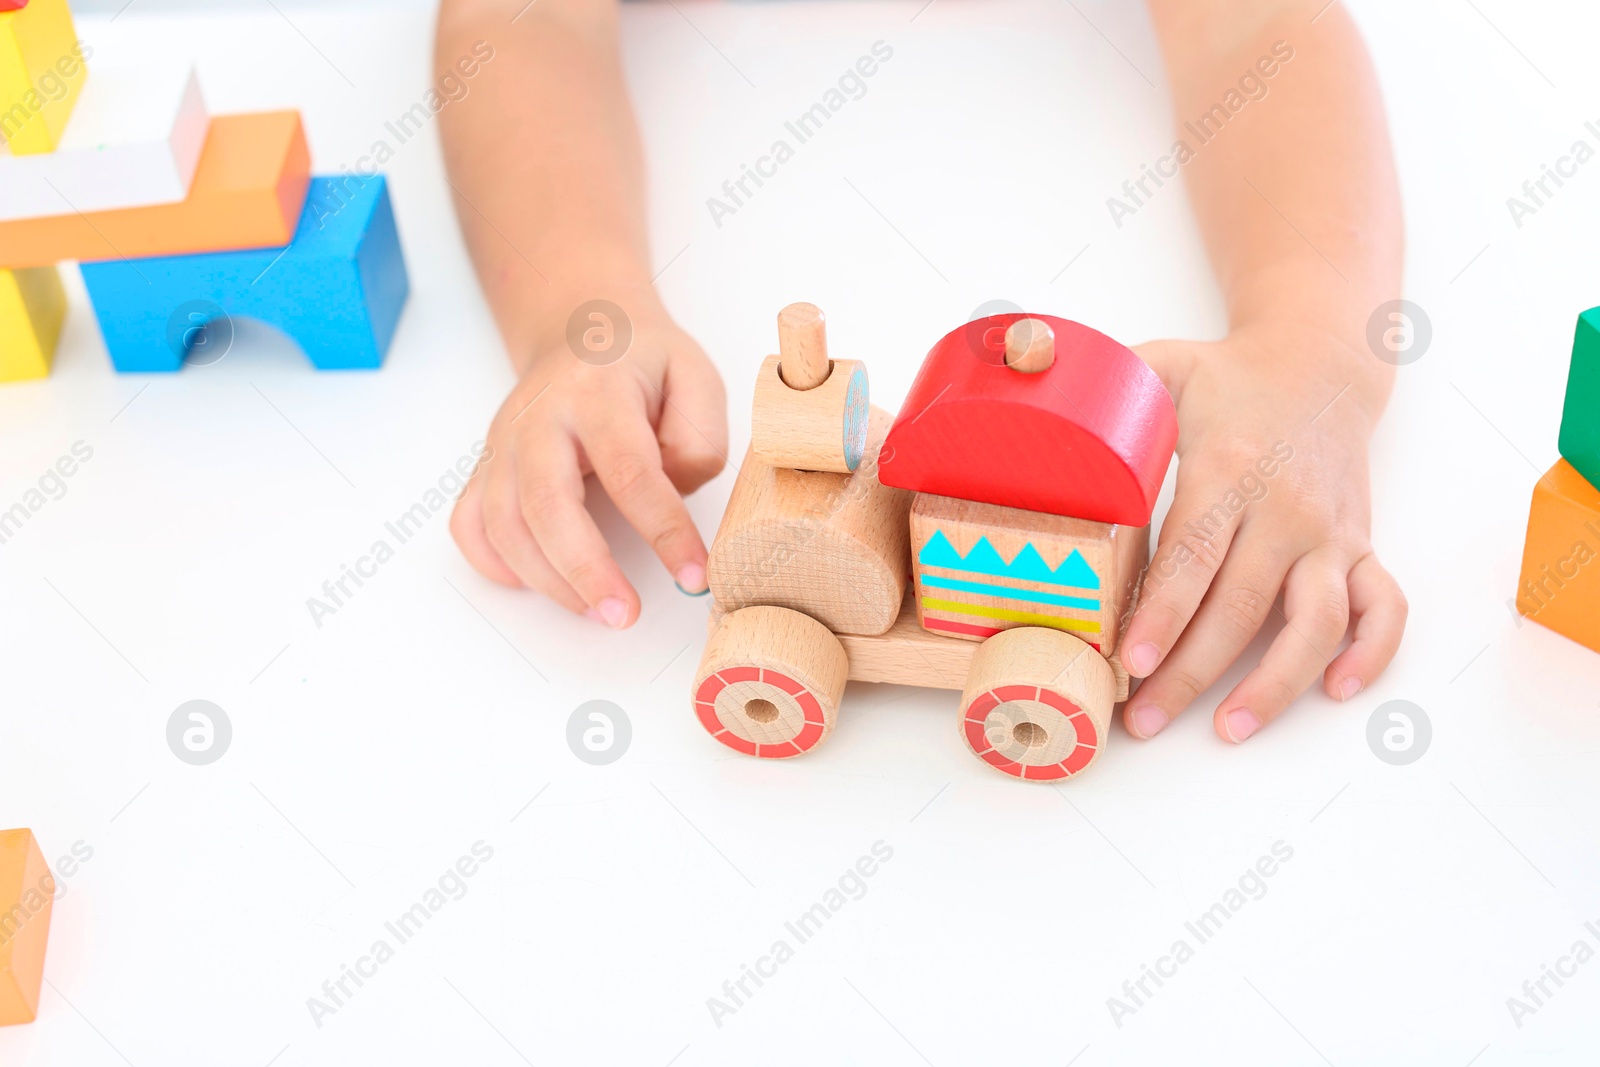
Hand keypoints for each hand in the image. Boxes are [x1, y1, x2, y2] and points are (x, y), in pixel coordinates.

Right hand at [451, 302, 727, 627]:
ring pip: (504, 524)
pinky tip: (537, 584)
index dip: (663, 529)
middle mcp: (538, 418)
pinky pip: (470, 525)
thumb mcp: (695, 377)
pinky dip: (494, 564)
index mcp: (597, 392)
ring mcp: (503, 444)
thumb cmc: (643, 363)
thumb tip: (672, 494)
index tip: (694, 573)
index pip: (629, 470)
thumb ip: (698, 437)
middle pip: (546, 504)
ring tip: (600, 611)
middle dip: (586, 570)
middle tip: (625, 615)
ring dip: (549, 580)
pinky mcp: (486, 467)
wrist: (581, 330)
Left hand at [1120, 321, 1406, 743]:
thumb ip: (1105, 390)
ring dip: (1277, 684)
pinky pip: (1383, 607)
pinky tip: (1335, 689)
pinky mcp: (1360, 546)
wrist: (1320, 363)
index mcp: (1230, 469)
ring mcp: (1329, 533)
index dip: (1164, 614)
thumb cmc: (1227, 377)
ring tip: (1230, 730)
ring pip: (1317, 623)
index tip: (1131, 662)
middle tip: (1145, 720)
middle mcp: (1286, 509)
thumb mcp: (1164, 368)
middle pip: (1241, 606)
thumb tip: (1028, 398)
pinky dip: (1371, 652)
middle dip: (1192, 672)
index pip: (1195, 555)